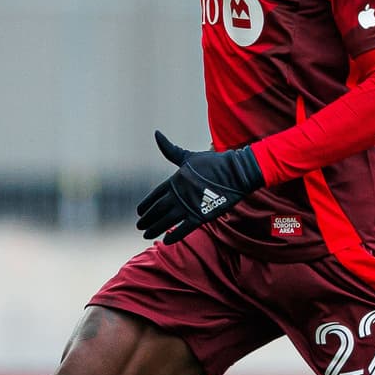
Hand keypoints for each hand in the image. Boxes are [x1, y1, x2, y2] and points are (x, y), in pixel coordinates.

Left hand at [134, 130, 264, 243]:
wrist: (235, 173)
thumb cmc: (212, 163)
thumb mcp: (188, 156)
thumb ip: (170, 150)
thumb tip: (156, 133)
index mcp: (174, 180)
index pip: (155, 195)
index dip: (146, 204)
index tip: (139, 212)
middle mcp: (179, 194)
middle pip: (158, 210)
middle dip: (147, 219)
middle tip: (139, 226)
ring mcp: (189, 206)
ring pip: (167, 221)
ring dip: (155, 228)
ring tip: (146, 234)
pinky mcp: (201, 215)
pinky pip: (184, 229)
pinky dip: (174, 236)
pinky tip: (166, 241)